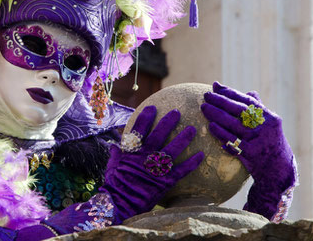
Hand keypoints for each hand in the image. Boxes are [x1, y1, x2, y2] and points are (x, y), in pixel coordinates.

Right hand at [99, 106, 203, 222]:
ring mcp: (156, 169)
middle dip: (168, 122)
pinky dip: (192, 163)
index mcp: (132, 152)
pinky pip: (181, 170)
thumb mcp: (112, 167)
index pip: (139, 129)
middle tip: (177, 112)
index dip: (146, 117)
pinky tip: (201, 155)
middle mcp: (145, 157)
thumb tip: (113, 146)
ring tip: (192, 129)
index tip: (152, 108)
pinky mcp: (165, 181)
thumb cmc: (114, 186)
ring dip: (183, 138)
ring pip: (172, 150)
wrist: (120, 204)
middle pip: (158, 135)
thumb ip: (115, 155)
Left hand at [201, 82, 296, 220]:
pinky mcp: (251, 154)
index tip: (215, 86)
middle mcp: (266, 127)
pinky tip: (210, 126)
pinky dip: (220, 133)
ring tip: (204, 108)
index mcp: (270, 117)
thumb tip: (249, 91)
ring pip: (234, 124)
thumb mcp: (269, 126)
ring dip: (216, 115)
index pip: (247, 101)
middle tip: (206, 95)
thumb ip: (259, 109)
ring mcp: (259, 141)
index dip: (230, 92)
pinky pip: (232, 141)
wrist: (278, 170)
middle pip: (239, 110)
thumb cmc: (270, 143)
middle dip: (221, 101)